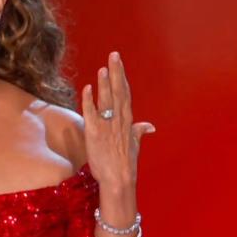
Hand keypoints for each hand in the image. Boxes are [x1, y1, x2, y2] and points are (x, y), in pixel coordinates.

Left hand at [81, 52, 155, 189]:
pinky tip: (86, 88)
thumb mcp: (134, 145)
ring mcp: (107, 127)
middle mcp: (119, 121)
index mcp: (127, 122)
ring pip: (106, 100)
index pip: (125, 94)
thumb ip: (139, 132)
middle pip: (118, 92)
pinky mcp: (95, 134)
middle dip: (116, 73)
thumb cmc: (124, 164)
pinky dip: (89, 101)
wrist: (118, 180)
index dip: (121, 77)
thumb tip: (150, 126)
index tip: (118, 62)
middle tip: (113, 55)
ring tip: (102, 68)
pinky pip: (91, 114)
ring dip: (104, 84)